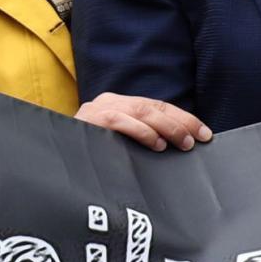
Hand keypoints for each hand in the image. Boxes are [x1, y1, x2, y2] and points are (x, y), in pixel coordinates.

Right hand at [77, 91, 211, 151]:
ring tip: (183, 143)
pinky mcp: (90, 121)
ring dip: (167, 127)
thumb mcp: (118, 142)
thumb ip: (139, 136)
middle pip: (152, 107)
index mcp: (117, 104)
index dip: (184, 118)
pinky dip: (142, 131)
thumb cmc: (90, 155)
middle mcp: (108, 102)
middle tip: (198, 139)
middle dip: (181, 122)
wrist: (55, 159)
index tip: (205, 133)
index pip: (156, 106)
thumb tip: (175, 144)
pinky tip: (157, 143)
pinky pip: (121, 121)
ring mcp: (98, 110)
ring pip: (141, 111)